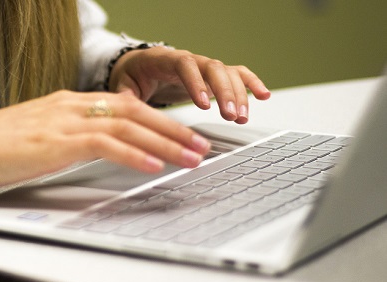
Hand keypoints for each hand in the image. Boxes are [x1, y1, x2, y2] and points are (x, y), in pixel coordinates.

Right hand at [0, 91, 210, 188]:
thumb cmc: (3, 145)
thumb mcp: (48, 133)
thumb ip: (79, 134)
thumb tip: (108, 143)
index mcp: (73, 103)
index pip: (128, 106)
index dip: (161, 120)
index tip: (184, 135)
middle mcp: (74, 105)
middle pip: (136, 112)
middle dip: (174, 129)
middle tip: (201, 145)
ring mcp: (66, 120)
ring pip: (127, 125)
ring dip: (164, 142)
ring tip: (190, 157)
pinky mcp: (56, 141)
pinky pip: (104, 143)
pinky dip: (133, 153)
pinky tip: (154, 164)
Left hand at [108, 46, 270, 123]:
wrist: (139, 66)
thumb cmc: (132, 75)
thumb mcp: (122, 85)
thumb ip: (125, 96)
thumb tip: (125, 109)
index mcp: (164, 59)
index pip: (185, 66)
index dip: (196, 84)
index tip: (204, 104)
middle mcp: (188, 60)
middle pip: (213, 68)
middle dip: (225, 92)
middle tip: (231, 115)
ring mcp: (202, 68)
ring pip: (227, 73)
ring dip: (238, 94)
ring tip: (242, 117)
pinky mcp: (212, 76)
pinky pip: (236, 74)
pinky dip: (250, 83)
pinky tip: (263, 95)